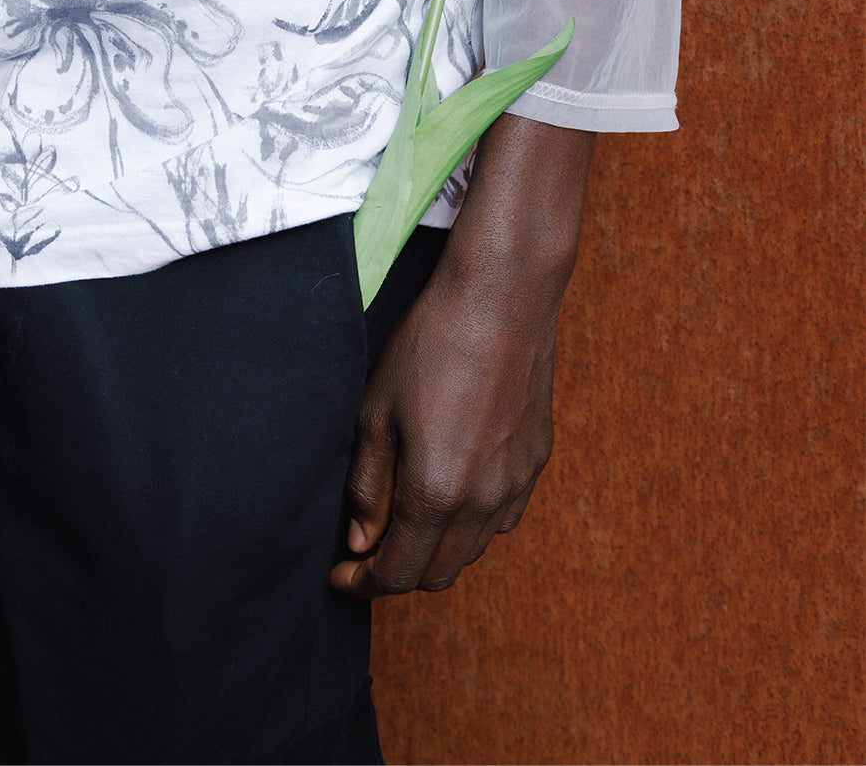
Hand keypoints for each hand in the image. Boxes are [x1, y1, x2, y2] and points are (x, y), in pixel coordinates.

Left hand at [330, 114, 592, 597]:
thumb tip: (359, 538)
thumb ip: (368, 482)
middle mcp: (483, 501)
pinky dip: (473, 524)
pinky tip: (453, 492)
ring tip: (406, 519)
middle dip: (397, 572)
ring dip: (436, 550)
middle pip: (437, 574)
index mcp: (436, 491)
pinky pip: (503, 517)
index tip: (341, 573)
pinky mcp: (537, 460)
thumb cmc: (432, 342)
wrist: (503, 297)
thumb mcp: (376, 409)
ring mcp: (517, 483)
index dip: (363, 583)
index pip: (397, 573)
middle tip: (367, 548)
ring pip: (473, 550)